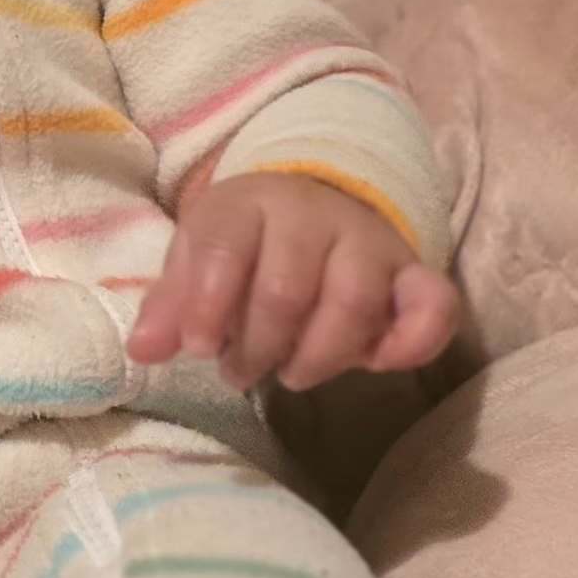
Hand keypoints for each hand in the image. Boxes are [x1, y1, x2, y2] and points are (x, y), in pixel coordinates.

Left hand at [126, 173, 458, 393]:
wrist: (316, 204)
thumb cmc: (246, 245)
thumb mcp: (197, 259)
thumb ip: (171, 305)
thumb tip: (143, 350)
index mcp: (250, 203)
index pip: (225, 246)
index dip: (206, 303)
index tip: (196, 347)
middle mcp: (315, 214)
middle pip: (287, 286)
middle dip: (258, 344)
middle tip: (239, 371)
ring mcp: (370, 243)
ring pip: (352, 301)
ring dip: (317, 355)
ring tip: (291, 374)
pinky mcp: (414, 275)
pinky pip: (433, 305)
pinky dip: (412, 341)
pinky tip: (378, 365)